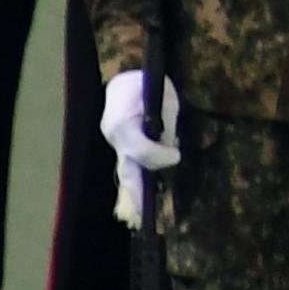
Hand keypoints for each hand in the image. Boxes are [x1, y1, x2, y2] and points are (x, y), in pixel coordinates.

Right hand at [99, 68, 180, 221]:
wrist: (126, 73)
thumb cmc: (148, 81)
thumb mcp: (163, 95)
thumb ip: (166, 121)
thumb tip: (169, 145)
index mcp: (122, 122)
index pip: (140, 149)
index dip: (159, 156)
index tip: (176, 156)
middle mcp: (112, 135)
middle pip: (125, 168)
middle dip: (136, 192)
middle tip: (144, 215)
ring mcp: (112, 141)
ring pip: (123, 170)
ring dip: (133, 192)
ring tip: (140, 215)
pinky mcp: (116, 143)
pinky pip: (125, 164)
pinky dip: (133, 181)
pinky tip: (139, 199)